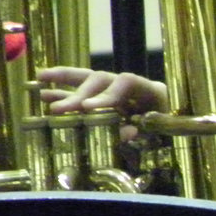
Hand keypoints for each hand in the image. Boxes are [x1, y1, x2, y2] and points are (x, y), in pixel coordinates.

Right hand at [36, 67, 169, 141]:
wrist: (174, 130)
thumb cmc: (168, 133)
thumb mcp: (160, 137)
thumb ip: (143, 135)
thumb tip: (127, 134)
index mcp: (152, 91)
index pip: (128, 82)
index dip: (107, 95)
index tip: (88, 108)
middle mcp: (132, 85)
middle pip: (103, 80)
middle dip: (80, 94)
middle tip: (60, 109)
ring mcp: (117, 87)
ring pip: (90, 77)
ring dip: (64, 79)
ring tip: (41, 80)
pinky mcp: (106, 95)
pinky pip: (83, 87)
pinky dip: (64, 87)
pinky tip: (43, 87)